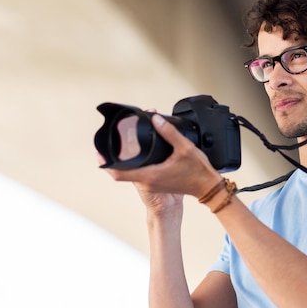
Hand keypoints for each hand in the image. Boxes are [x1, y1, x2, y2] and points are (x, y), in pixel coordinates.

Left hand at [100, 114, 222, 200]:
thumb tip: (155, 119)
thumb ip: (169, 132)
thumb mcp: (184, 148)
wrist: (207, 188)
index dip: (105, 163)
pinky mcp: (158, 184)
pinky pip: (140, 174)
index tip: (99, 153)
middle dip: (115, 157)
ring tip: (127, 144)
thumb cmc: (198, 172)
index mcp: (150, 175)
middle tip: (111, 143)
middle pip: (122, 172)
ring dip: (127, 160)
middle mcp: (148, 182)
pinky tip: (141, 153)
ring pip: (131, 173)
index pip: (118, 173)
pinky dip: (137, 164)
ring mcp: (152, 185)